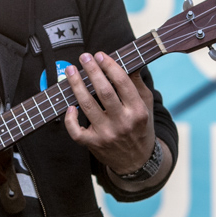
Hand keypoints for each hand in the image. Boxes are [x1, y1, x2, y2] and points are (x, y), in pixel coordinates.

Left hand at [63, 52, 154, 176]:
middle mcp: (122, 123)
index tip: (100, 55)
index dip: (110, 67)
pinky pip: (76, 131)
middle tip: (84, 57)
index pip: (123, 83)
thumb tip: (130, 60)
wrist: (136, 161)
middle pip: (104, 92)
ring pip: (87, 106)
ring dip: (76, 85)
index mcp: (137, 111)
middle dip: (92, 71)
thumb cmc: (139, 127)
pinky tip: (70, 106)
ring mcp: (106, 134)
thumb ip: (137, 84)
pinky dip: (70, 119)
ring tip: (70, 71)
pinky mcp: (93, 144)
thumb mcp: (146, 105)